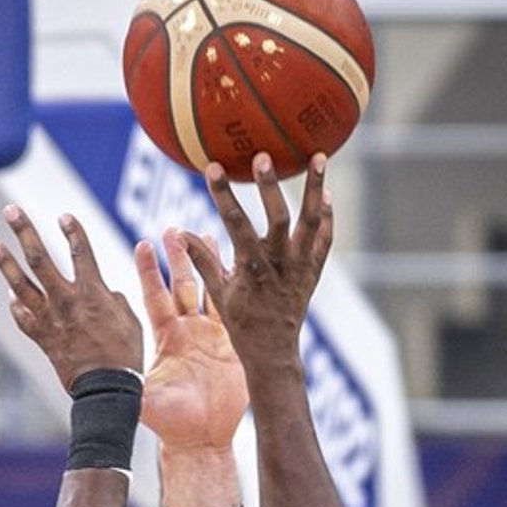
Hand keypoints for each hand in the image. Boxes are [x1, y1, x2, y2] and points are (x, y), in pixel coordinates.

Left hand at [0, 207, 143, 391]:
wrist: (104, 389)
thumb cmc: (124, 355)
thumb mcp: (129, 318)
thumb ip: (113, 297)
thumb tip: (103, 291)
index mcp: (93, 292)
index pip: (80, 250)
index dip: (72, 230)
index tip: (63, 216)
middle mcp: (65, 300)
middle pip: (39, 258)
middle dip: (24, 231)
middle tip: (10, 211)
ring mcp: (49, 319)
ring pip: (20, 284)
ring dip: (4, 262)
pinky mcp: (41, 337)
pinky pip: (21, 316)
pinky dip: (14, 303)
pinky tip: (10, 293)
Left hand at [133, 229, 248, 452]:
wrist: (200, 438)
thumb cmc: (169, 423)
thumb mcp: (145, 400)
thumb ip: (130, 384)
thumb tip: (104, 377)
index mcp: (165, 338)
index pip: (154, 296)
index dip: (149, 271)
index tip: (143, 244)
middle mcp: (187, 331)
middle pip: (182, 284)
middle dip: (179, 256)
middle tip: (175, 227)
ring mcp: (211, 335)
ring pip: (211, 289)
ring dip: (210, 262)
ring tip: (208, 231)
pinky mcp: (234, 342)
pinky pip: (235, 307)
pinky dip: (236, 284)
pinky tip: (241, 261)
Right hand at [178, 154, 332, 368]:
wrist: (273, 350)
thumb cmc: (241, 323)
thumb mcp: (218, 293)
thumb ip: (202, 260)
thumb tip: (179, 233)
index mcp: (250, 268)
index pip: (234, 224)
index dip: (222, 194)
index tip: (212, 167)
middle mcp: (278, 264)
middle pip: (277, 218)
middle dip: (270, 187)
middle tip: (263, 157)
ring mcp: (300, 265)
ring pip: (311, 221)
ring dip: (314, 188)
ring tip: (318, 156)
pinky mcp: (314, 269)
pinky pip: (325, 238)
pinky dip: (327, 216)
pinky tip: (325, 194)